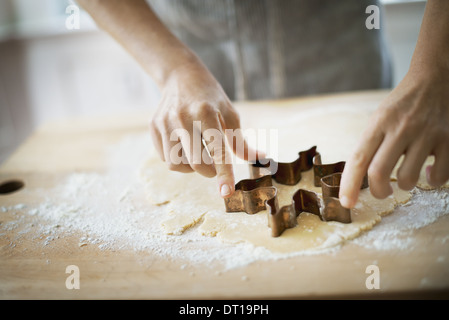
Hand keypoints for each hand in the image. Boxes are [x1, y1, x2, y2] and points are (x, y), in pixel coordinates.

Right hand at [149, 60, 260, 197]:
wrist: (180, 76)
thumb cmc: (210, 97)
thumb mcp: (229, 113)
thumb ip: (240, 140)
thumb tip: (260, 158)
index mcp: (206, 112)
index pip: (217, 150)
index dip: (223, 174)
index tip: (227, 193)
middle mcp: (183, 117)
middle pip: (196, 162)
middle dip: (209, 171)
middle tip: (215, 165)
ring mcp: (165, 122)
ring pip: (177, 164)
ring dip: (192, 168)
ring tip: (198, 154)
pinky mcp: (154, 126)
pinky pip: (165, 158)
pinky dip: (179, 161)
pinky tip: (185, 149)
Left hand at [339, 68, 448, 207]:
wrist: (437, 77)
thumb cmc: (403, 103)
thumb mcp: (380, 117)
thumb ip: (371, 144)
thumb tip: (359, 178)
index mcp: (379, 123)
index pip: (358, 159)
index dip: (349, 185)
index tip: (346, 203)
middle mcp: (401, 128)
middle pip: (378, 173)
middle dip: (377, 191)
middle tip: (381, 192)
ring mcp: (427, 133)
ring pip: (407, 179)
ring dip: (404, 186)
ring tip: (405, 178)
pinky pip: (439, 176)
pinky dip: (432, 181)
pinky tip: (428, 171)